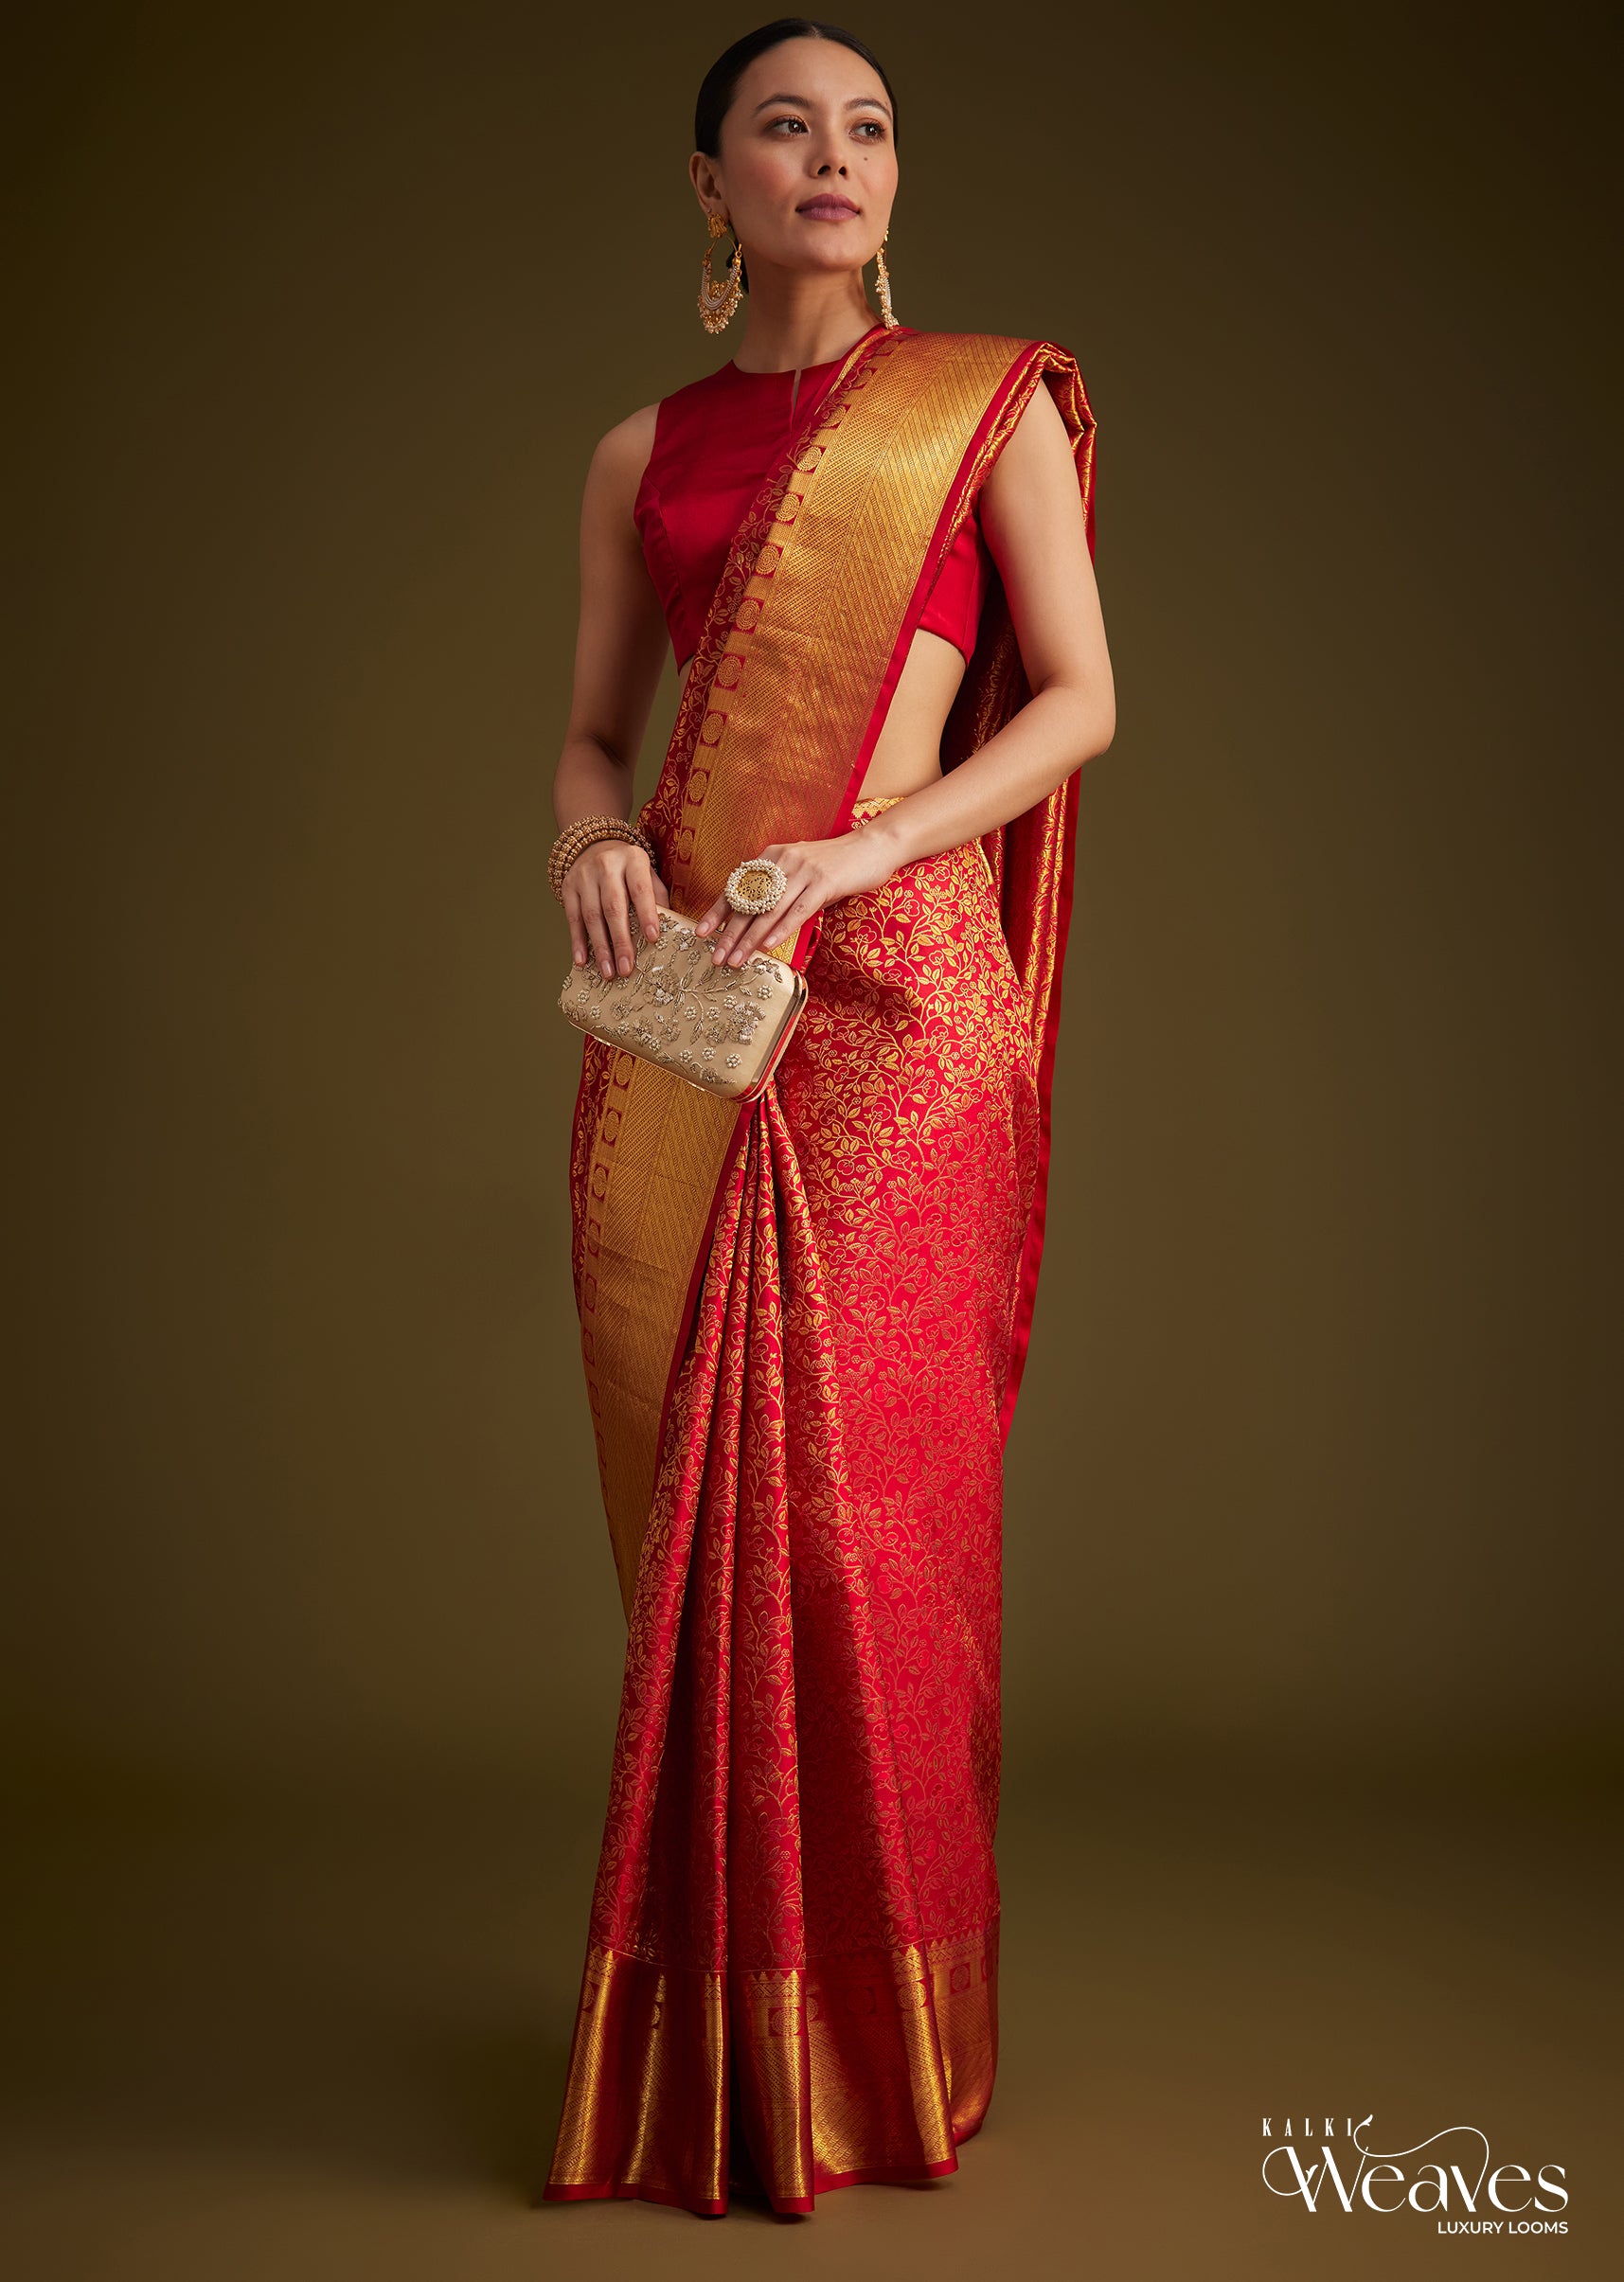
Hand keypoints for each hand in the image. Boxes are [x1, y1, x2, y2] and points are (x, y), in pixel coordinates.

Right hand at [564, 840, 670, 976]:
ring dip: (600, 948)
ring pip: (591, 916)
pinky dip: (577, 942)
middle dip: (620, 941)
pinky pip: (572, 918)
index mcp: (632, 860)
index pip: (640, 889)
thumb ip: (657, 897)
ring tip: (608, 972)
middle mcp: (606, 865)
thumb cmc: (629, 869)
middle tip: (627, 968)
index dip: (647, 914)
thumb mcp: (648, 874)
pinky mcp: (568, 887)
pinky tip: (583, 961)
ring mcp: (584, 876)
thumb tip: (669, 929)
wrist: (595, 845)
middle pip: (613, 907)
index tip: (653, 939)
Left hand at [694, 829, 903, 966]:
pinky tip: (769, 947)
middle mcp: (783, 862)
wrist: (871, 847)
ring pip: (770, 911)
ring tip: (736, 960)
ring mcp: (804, 871)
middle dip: (730, 933)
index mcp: (772, 857)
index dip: (718, 911)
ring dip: (750, 939)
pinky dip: (782, 930)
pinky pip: (798, 911)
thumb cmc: (836, 865)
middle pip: (750, 903)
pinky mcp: (824, 882)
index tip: (701, 933)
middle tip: (716, 957)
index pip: (739, 888)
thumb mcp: (801, 871)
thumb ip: (780, 888)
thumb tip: (757, 919)